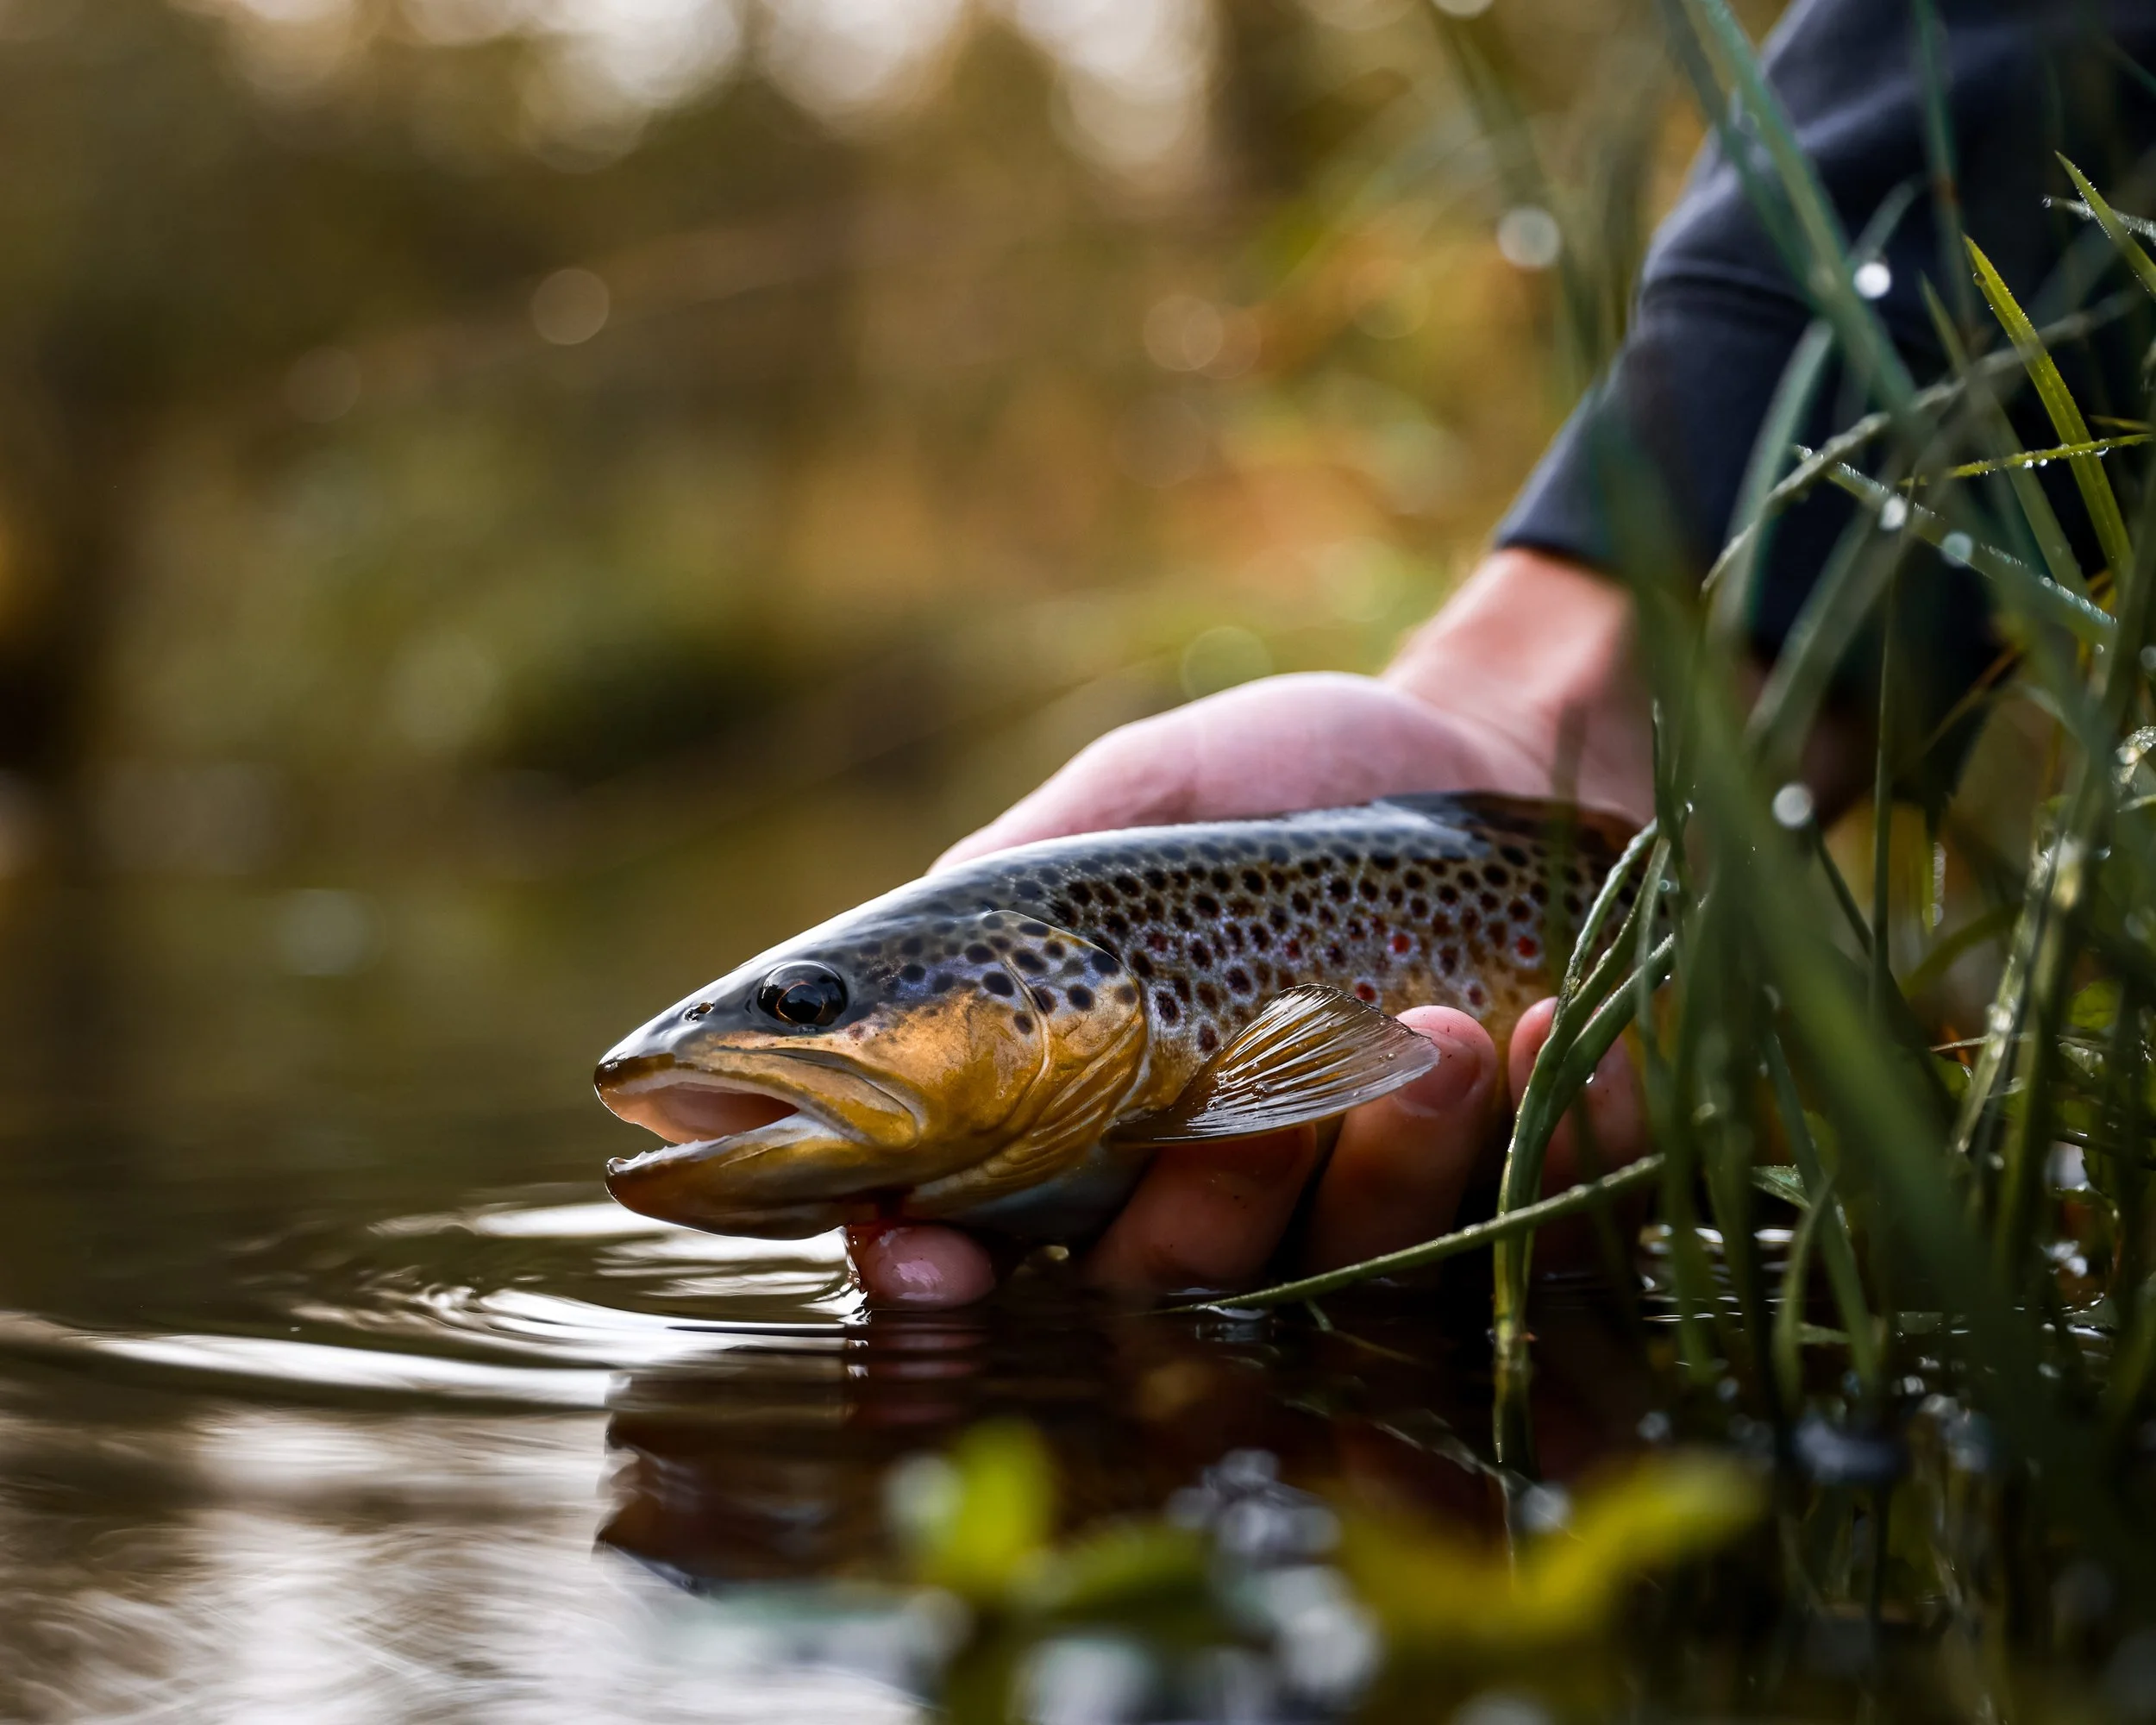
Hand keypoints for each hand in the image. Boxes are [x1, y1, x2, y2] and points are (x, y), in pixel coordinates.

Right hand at [849, 550, 1657, 1305]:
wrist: (1497, 742)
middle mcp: (1227, 1191)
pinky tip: (1549, 1024)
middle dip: (1216, 1199)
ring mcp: (1382, 1207)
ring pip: (1355, 1267)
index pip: (989, 1235)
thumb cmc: (1294, 773)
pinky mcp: (1528, 1194)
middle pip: (1176, 1276)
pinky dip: (1551, 1133)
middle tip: (1269, 1081)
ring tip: (1442, 1026)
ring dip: (1394, 1161)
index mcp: (1107, 1114)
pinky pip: (1538, 1220)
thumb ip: (1020, 875)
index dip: (945, 1266)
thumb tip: (893, 949)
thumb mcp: (1147, 794)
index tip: (935, 1254)